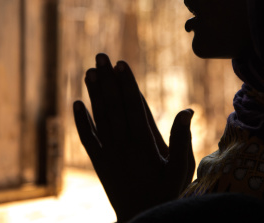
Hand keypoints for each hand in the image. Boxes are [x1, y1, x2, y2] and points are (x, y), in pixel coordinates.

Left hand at [73, 53, 194, 221]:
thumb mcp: (181, 168)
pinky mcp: (98, 163)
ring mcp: (108, 154)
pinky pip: (87, 138)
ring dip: (93, 94)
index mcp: (143, 145)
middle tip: (101, 56)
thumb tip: (187, 110)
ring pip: (99, 118)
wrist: (142, 218)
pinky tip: (76, 104)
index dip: (126, 84)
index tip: (121, 64)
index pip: (132, 107)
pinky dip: (81, 121)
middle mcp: (122, 146)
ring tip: (89, 71)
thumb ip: (182, 139)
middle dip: (107, 80)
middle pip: (113, 106)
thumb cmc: (166, 193)